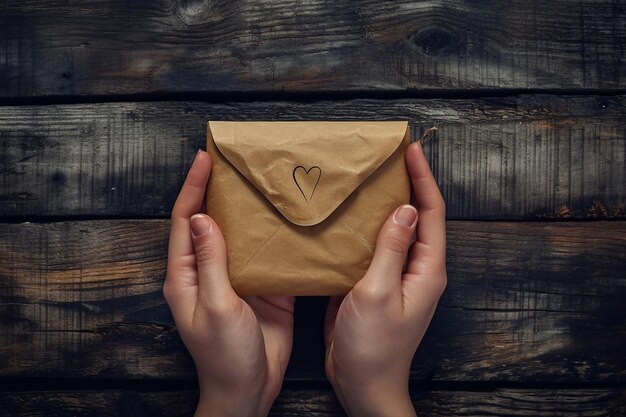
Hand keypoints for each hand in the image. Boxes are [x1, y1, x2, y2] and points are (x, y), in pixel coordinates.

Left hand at [164, 150, 294, 416]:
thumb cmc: (225, 356)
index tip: (204, 160)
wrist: (251, 388)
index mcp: (187, 276)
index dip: (193, 188)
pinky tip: (289, 219)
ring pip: (240, 235)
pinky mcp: (263, 287)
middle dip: (219, 191)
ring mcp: (237, 278)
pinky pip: (266, 255)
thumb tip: (202, 218)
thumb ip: (211, 262)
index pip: (185, 221)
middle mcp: (209, 271)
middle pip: (211, 221)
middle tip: (236, 162)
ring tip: (264, 182)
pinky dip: (274, 236)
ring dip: (249, 210)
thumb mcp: (218, 306)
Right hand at [324, 142, 446, 416]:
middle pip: (416, 217)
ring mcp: (395, 276)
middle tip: (387, 157)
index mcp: (427, 269)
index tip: (412, 151)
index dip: (423, 179)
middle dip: (405, 185)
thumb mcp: (379, 293)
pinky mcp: (374, 284)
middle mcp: (416, 269)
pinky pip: (373, 248)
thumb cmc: (374, 346)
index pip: (430, 213)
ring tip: (365, 179)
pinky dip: (363, 229)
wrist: (362, 383)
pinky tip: (345, 218)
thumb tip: (404, 210)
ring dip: (382, 205)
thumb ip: (391, 250)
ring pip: (393, 231)